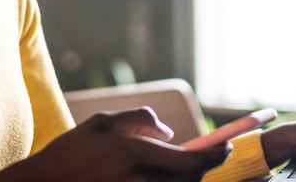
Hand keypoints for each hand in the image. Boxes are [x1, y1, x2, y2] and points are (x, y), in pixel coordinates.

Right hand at [0, 107, 231, 181]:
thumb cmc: (70, 155)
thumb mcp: (102, 125)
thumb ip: (140, 120)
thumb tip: (169, 133)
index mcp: (136, 155)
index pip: (194, 162)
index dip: (217, 155)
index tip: (225, 148)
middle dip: (198, 170)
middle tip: (196, 160)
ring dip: (179, 181)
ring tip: (161, 169)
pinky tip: (148, 177)